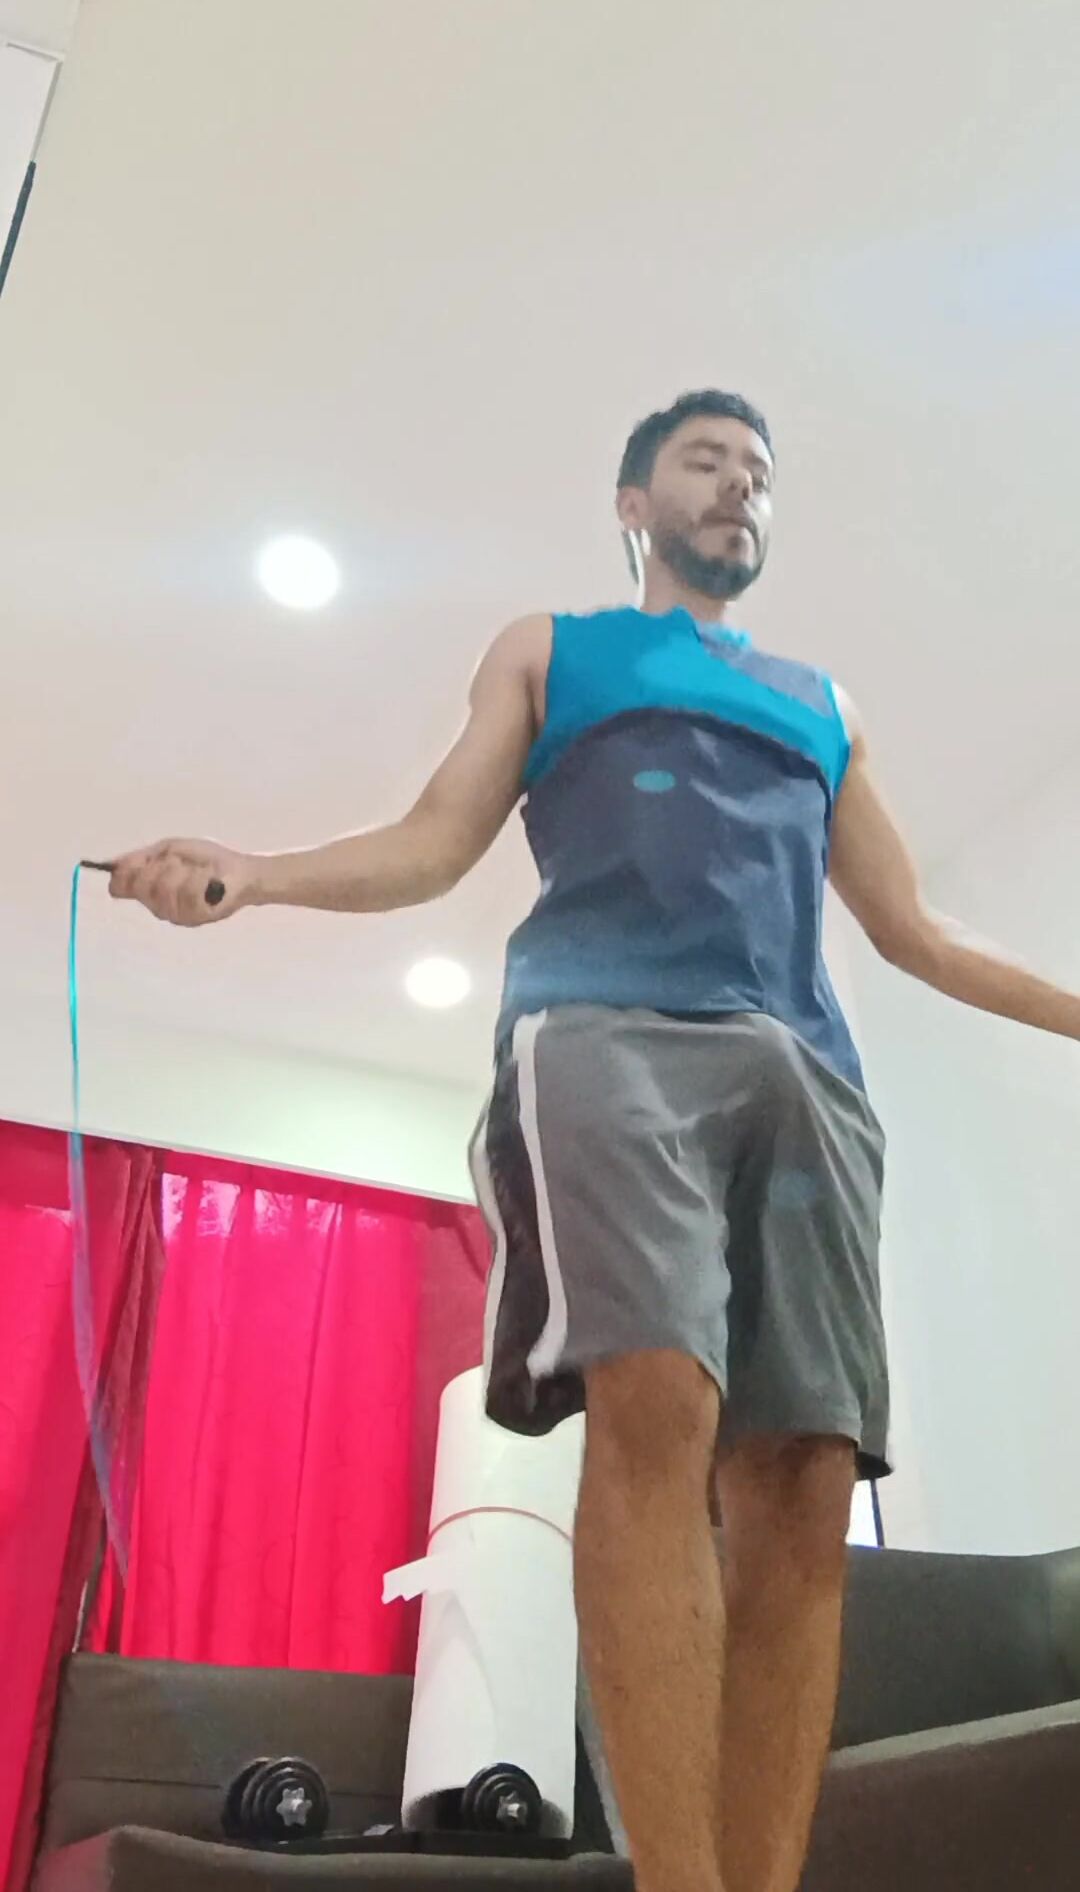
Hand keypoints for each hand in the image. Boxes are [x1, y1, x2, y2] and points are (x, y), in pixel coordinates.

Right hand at [108, 839, 257, 925]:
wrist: (240, 872)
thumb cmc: (206, 860)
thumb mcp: (171, 849)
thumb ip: (142, 857)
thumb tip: (112, 863)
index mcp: (149, 886)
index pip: (121, 886)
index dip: (123, 872)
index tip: (135, 861)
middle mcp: (157, 903)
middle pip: (139, 886)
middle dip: (158, 866)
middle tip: (176, 860)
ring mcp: (174, 913)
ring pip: (163, 889)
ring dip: (181, 872)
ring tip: (196, 869)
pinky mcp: (194, 917)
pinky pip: (186, 895)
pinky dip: (198, 880)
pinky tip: (207, 878)